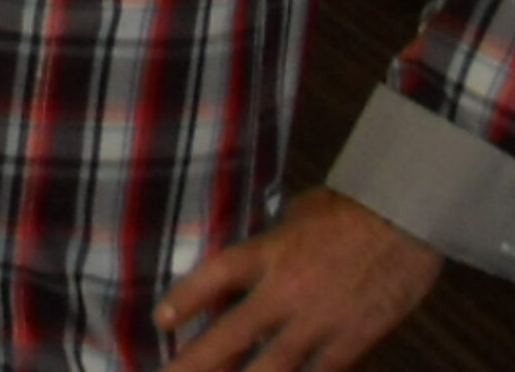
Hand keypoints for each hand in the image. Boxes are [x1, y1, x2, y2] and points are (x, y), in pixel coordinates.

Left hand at [155, 188, 442, 371]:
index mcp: (267, 252)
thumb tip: (245, 272)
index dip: (184, 300)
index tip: (160, 320)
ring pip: (273, 365)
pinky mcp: (354, 339)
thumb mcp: (292, 217)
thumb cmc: (346, 210)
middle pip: (232, 334)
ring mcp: (320, 320)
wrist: (405, 218)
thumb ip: (267, 247)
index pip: (213, 277)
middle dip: (198, 360)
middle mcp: (286, 291)